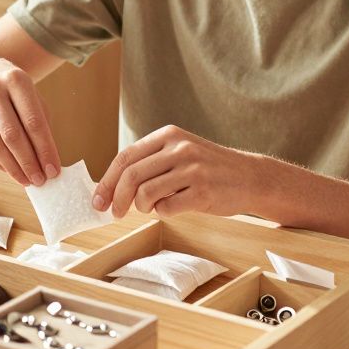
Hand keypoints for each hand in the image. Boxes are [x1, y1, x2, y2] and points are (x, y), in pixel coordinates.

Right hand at [0, 57, 60, 186]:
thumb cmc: (14, 91)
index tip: (53, 170)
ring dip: (13, 168)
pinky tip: (12, 171)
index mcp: (16, 79)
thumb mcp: (32, 98)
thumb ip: (41, 125)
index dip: (45, 149)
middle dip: (28, 162)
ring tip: (27, 180)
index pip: (34, 122)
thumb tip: (47, 162)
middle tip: (40, 180)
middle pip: (12, 135)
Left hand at [92, 125, 264, 217]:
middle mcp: (180, 148)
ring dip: (141, 207)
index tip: (98, 199)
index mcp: (169, 135)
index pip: (126, 156)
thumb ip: (151, 163)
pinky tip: (172, 207)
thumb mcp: (180, 152)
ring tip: (150, 207)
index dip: (107, 180)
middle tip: (114, 213)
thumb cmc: (209, 168)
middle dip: (116, 198)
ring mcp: (193, 169)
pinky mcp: (203, 192)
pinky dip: (163, 213)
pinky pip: (167, 208)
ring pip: (146, 193)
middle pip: (131, 175)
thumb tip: (112, 186)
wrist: (251, 177)